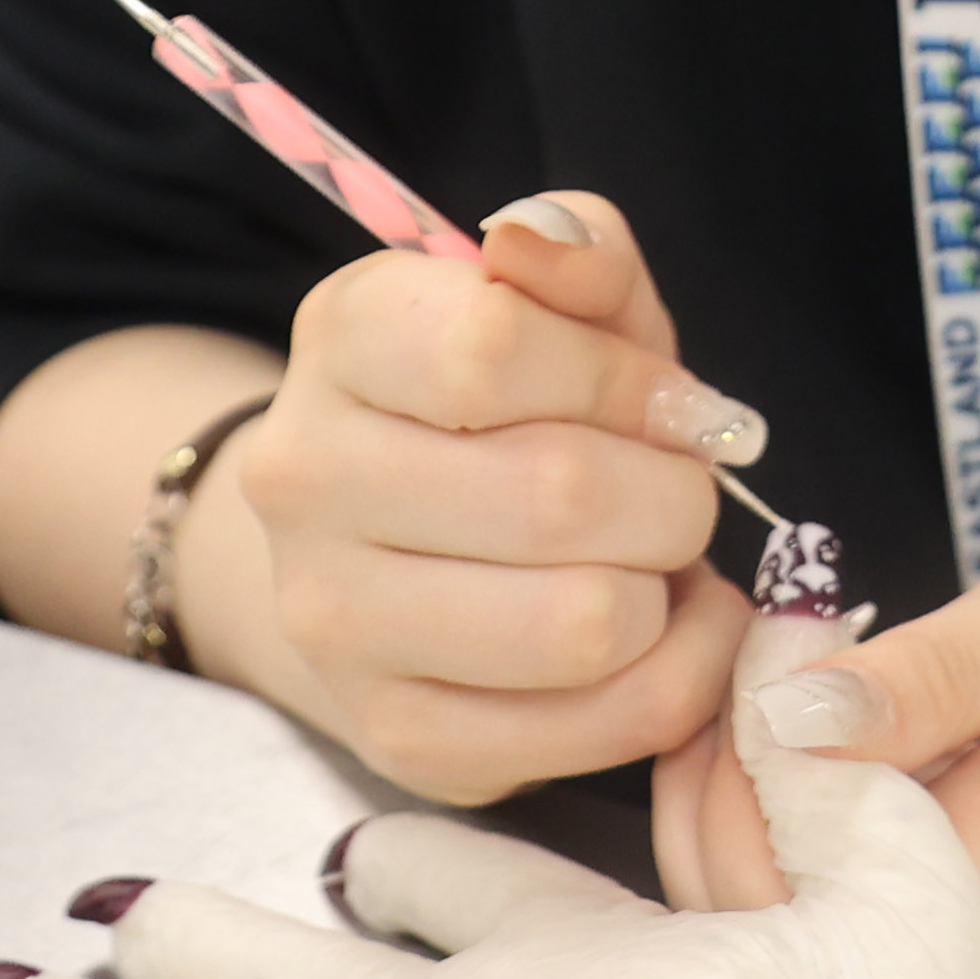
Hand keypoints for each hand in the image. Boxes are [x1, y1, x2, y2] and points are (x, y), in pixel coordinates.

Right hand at [198, 196, 763, 802]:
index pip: (496, 347)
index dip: (622, 378)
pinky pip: (595, 729)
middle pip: (559, 496)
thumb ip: (577, 248)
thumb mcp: (562, 295)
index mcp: (345, 336)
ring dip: (668, 588)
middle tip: (673, 486)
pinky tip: (655, 629)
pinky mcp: (398, 737)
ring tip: (652, 559)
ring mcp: (336, 623)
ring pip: (585, 624)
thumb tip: (541, 241)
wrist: (398, 534)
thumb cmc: (514, 397)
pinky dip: (671, 679)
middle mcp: (306, 480)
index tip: (660, 397)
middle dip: (670, 490)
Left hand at [708, 498, 979, 978]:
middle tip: (760, 635)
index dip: (732, 767)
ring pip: (827, 921)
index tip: (762, 631)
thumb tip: (782, 721)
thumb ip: (938, 669)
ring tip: (799, 657)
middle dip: (725, 787)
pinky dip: (833, 816)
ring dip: (769, 800)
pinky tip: (853, 715)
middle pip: (793, 925)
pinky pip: (884, 900)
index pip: (801, 881)